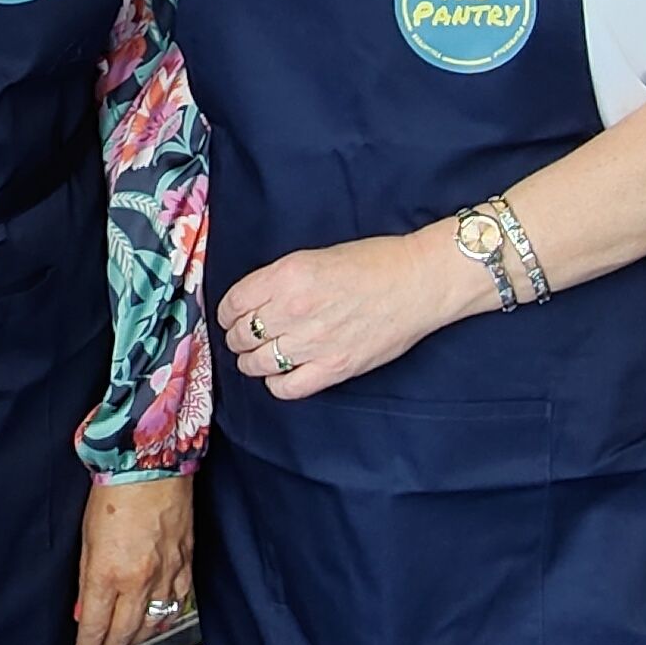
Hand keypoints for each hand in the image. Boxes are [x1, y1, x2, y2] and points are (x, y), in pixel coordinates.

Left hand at [74, 475, 193, 644]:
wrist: (152, 462)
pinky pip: (178, 604)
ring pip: (153, 624)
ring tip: (126, 640)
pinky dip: (165, 618)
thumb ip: (87, 581)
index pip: (95, 627)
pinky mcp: (186, 563)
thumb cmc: (116, 490)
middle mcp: (140, 580)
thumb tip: (85, 611)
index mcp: (109, 573)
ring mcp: (167, 574)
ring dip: (137, 638)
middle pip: (125, 634)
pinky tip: (157, 621)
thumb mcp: (86, 539)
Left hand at [215, 231, 483, 400]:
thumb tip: (250, 303)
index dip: (227, 312)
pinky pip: (285, 387)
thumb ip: (279, 280)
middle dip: (238, 337)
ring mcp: (313, 343)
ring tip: (262, 355)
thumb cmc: (374, 263)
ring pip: (255, 364)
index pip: (232, 304)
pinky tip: (283, 372)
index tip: (233, 315)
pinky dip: (276, 383)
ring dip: (252, 361)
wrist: (418, 282)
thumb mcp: (315, 256)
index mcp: (288, 275)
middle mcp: (295, 309)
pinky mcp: (334, 369)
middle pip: (240, 336)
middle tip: (248, 336)